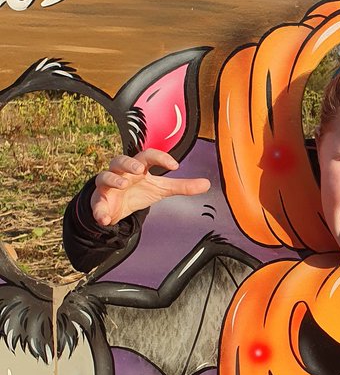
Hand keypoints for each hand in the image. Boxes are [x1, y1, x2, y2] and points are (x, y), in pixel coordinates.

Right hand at [90, 149, 210, 226]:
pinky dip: (99, 211)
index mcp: (138, 167)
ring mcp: (108, 186)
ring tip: (123, 184)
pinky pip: (96, 204)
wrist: (118, 206)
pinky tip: (104, 218)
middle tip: (139, 169)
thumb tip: (207, 184)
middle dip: (129, 163)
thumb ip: (183, 186)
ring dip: (113, 178)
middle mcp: (121, 172)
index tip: (175, 166)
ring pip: (104, 176)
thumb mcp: (161, 189)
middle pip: (121, 160)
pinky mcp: (99, 200)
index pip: (148, 155)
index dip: (160, 157)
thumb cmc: (139, 190)